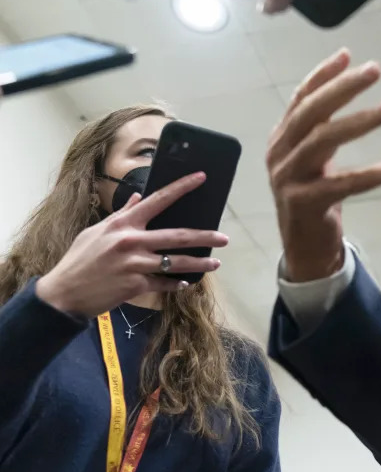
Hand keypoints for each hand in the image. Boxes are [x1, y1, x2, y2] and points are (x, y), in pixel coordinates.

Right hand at [35, 173, 226, 317]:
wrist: (63, 293)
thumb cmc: (79, 260)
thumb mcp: (96, 232)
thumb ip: (121, 215)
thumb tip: (139, 198)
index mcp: (123, 225)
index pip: (158, 199)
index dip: (182, 187)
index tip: (201, 178)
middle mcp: (132, 242)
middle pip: (178, 236)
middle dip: (206, 236)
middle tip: (225, 238)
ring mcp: (135, 264)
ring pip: (177, 262)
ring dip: (199, 263)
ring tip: (215, 263)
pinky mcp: (136, 285)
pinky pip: (164, 283)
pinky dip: (176, 284)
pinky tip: (186, 283)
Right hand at [267, 49, 380, 282]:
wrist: (303, 248)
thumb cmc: (314, 196)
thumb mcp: (312, 158)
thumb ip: (321, 126)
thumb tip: (345, 79)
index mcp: (282, 139)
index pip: (301, 99)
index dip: (322, 75)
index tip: (348, 55)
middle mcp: (279, 154)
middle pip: (311, 112)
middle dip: (343, 88)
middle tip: (375, 70)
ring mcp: (288, 179)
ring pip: (323, 140)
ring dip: (360, 122)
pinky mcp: (303, 204)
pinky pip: (341, 184)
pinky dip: (370, 174)